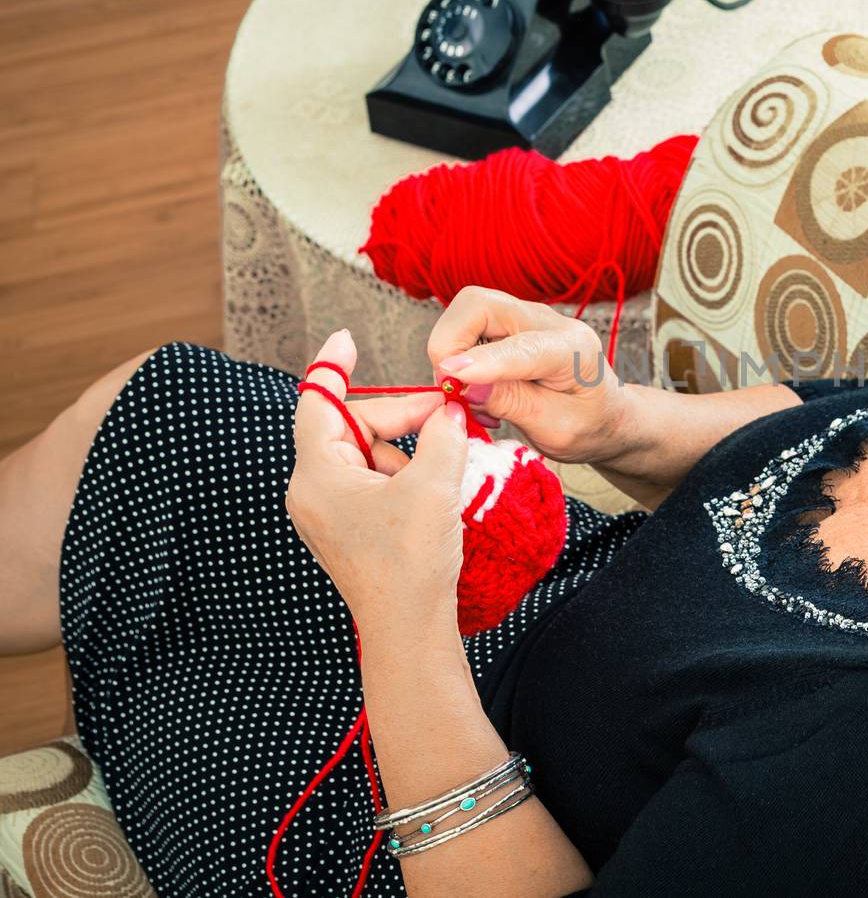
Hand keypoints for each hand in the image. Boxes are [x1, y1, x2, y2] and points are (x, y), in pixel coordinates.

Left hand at [287, 328, 468, 628]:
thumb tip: (449, 412)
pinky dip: (409, 475)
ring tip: (450, 459)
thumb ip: (441, 435)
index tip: (348, 340)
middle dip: (402, 416)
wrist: (409, 629)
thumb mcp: (432, 485)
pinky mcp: (353, 530)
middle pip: (355, 428)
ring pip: (372, 456)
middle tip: (447, 411)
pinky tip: (441, 485)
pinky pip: (378, 483)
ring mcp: (332, 513)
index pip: (318, 403)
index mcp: (317, 475)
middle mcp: (315, 491)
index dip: (332, 368)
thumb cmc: (410, 562)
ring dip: (411, 449)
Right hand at [427, 285, 635, 464]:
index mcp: (573, 349)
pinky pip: (466, 326)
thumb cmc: (586, 423)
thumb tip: (463, 383)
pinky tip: (477, 388)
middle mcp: (546, 321)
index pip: (522, 347)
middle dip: (450, 343)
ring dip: (451, 351)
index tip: (451, 377)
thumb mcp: (555, 429)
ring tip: (470, 395)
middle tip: (453, 390)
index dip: (483, 361)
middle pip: (479, 305)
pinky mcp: (506, 323)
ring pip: (466, 311)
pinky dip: (457, 356)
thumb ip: (512, 403)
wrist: (603, 413)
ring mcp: (524, 317)